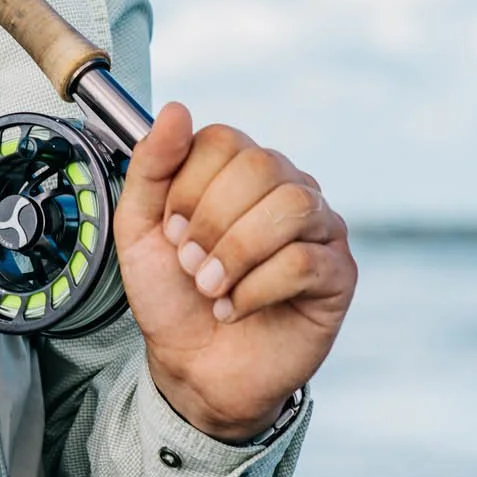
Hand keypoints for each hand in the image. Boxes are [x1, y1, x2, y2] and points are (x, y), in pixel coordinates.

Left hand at [114, 105, 355, 442]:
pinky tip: (237, 308)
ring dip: (237, 253)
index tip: (172, 230)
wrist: (192, 366)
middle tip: (190, 263)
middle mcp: (285, 188)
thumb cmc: (172, 295)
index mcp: (238, 170)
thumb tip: (177, 110)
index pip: (224, 140)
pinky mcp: (337, 274)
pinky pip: (305, 260)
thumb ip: (151, 165)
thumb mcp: (139, 227)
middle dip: (212, 221)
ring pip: (292, 206)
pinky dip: (257, 289)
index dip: (189, 186)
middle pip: (261, 166)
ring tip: (211, 288)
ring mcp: (318, 228)